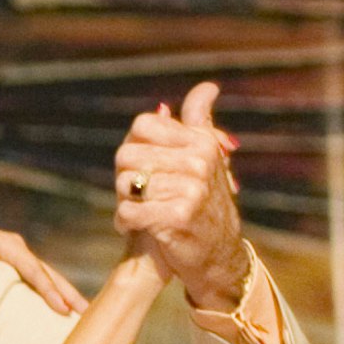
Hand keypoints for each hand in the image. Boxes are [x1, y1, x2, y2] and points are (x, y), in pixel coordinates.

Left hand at [108, 79, 249, 313]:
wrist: (219, 256)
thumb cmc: (203, 205)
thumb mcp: (204, 159)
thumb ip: (199, 122)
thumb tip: (207, 87)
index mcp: (201, 142)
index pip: (143, 125)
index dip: (134, 147)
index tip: (145, 167)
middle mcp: (199, 160)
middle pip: (126, 154)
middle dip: (125, 178)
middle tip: (140, 195)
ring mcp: (191, 188)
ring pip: (124, 183)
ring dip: (125, 203)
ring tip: (142, 212)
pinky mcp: (178, 216)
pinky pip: (128, 211)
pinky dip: (125, 222)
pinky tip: (137, 226)